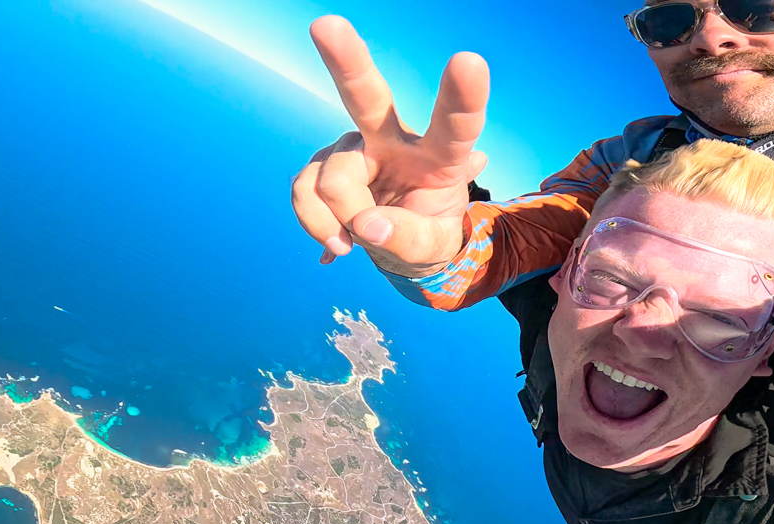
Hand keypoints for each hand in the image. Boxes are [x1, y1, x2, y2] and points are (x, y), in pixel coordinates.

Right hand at [292, 16, 489, 275]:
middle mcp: (395, 139)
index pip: (456, 124)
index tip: (468, 61)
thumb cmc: (427, 234)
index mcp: (441, 156)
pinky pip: (304, 191)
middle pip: (369, 97)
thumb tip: (365, 226)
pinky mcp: (322, 163)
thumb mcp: (432, 248)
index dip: (462, 96)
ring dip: (341, 220)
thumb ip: (407, 239)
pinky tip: (336, 241)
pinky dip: (316, 223)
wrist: (397, 244)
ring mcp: (354, 148)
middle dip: (347, 61)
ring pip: (334, 179)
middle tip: (326, 25)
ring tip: (355, 242)